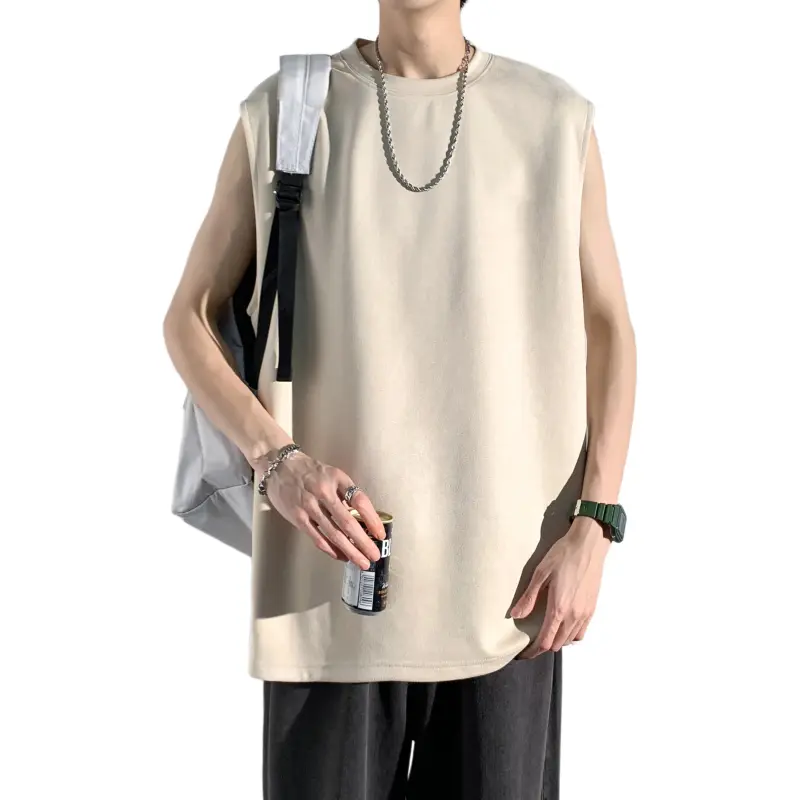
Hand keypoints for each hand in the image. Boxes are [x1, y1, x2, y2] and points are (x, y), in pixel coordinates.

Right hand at [257, 450, 384, 569]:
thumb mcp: (332, 474)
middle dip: (363, 542)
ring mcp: (309, 506)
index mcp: (337, 478)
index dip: (372, 519)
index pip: (359, 500)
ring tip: (362, 562)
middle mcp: (323, 492)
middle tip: (374, 555)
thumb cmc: (310, 471)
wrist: (279, 467)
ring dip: (350, 551)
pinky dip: (331, 549)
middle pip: (347, 522)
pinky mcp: (297, 517)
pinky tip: (341, 556)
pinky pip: (317, 537)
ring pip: (333, 534)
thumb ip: (345, 493)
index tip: (380, 534)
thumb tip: (362, 518)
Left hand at [510, 516, 610, 656]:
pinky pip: (581, 632)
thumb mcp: (540, 573)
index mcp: (559, 608)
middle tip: (530, 643)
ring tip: (545, 635)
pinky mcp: (592, 608)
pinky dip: (571, 636)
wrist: (588, 545)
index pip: (545, 641)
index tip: (523, 653)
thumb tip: (515, 615)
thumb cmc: (563, 555)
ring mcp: (585, 613)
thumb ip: (529, 597)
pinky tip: (563, 627)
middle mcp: (574, 615)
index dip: (533, 651)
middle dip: (543, 647)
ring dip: (557, 641)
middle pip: (557, 644)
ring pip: (570, 640)